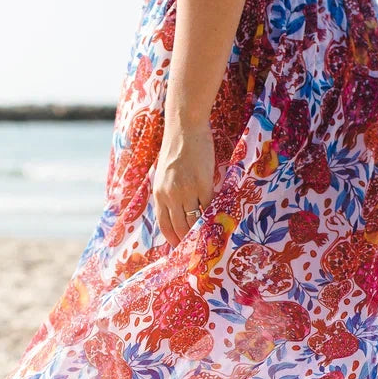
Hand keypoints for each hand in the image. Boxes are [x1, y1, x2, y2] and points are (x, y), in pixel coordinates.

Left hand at [152, 117, 214, 247]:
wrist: (184, 128)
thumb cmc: (176, 150)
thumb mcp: (165, 175)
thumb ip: (169, 194)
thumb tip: (180, 213)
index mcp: (159, 194)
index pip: (164, 225)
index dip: (173, 239)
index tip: (180, 248)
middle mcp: (170, 195)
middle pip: (180, 227)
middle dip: (189, 241)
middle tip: (198, 250)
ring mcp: (187, 191)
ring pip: (195, 221)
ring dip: (202, 231)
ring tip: (210, 239)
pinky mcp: (203, 184)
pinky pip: (209, 207)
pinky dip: (214, 216)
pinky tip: (218, 220)